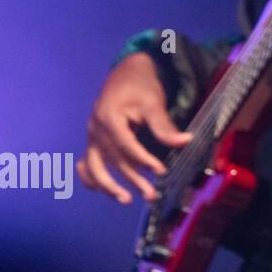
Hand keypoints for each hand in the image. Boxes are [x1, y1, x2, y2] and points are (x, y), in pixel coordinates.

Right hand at [78, 52, 192, 203]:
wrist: (128, 71)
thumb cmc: (141, 85)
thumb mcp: (154, 102)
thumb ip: (165, 126)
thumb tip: (185, 142)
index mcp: (108, 117)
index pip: (125, 146)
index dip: (142, 160)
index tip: (160, 171)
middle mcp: (95, 128)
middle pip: (112, 159)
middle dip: (131, 179)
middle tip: (151, 194)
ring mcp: (91, 134)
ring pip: (94, 166)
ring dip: (108, 186)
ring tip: (126, 199)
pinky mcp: (93, 139)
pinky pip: (86, 162)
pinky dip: (90, 177)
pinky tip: (100, 190)